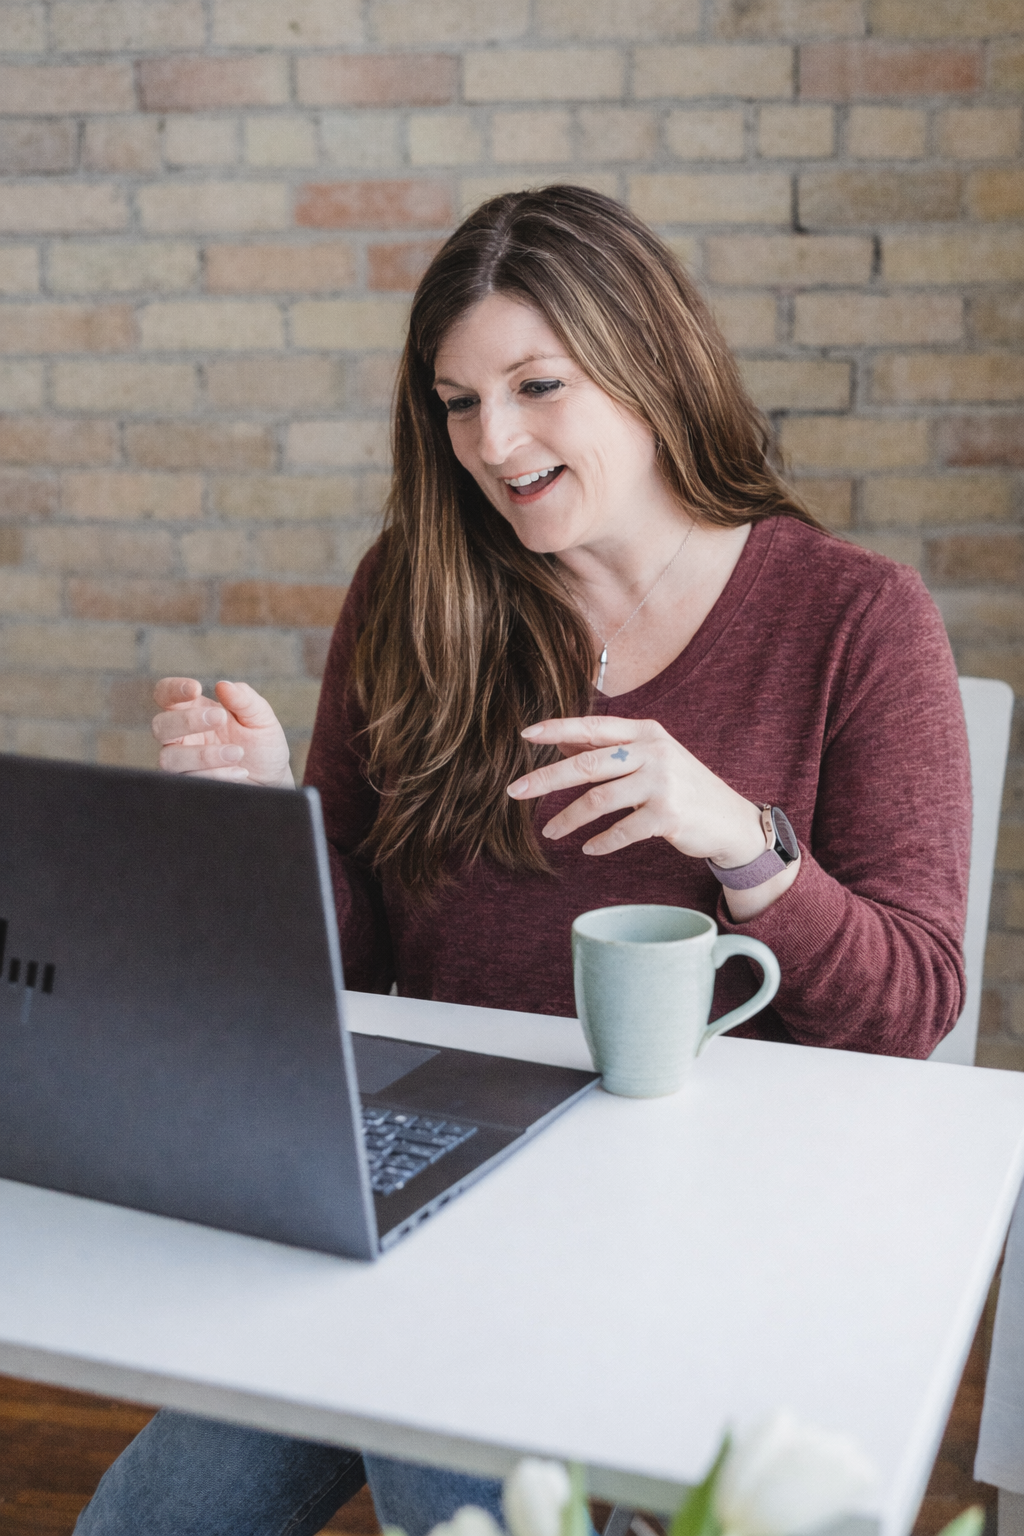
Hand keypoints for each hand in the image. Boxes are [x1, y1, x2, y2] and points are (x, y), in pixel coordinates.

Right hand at [151, 678, 293, 787]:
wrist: (272, 778)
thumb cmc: (262, 743)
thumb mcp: (260, 717)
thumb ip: (244, 699)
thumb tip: (224, 685)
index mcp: (192, 710)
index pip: (165, 694)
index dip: (172, 689)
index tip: (196, 688)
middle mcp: (181, 735)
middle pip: (160, 725)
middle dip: (187, 721)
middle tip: (220, 718)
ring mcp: (182, 762)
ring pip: (171, 757)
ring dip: (204, 754)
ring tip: (237, 752)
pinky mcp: (190, 784)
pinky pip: (190, 780)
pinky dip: (217, 774)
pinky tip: (240, 772)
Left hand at [508, 715, 765, 864]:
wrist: (730, 821)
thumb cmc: (683, 787)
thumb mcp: (651, 758)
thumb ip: (610, 749)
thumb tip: (560, 742)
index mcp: (646, 732)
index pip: (594, 727)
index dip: (557, 729)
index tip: (525, 735)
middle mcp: (653, 751)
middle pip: (587, 763)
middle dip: (546, 778)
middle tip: (515, 791)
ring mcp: (662, 783)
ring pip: (598, 799)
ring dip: (568, 819)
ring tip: (550, 832)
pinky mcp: (668, 816)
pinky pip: (621, 831)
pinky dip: (600, 842)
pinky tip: (588, 848)